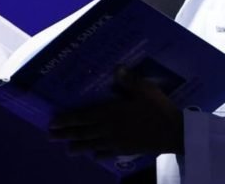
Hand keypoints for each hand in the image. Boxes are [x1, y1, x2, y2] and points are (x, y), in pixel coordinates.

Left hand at [48, 65, 183, 157]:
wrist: (174, 133)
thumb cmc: (159, 109)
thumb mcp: (146, 90)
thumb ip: (129, 80)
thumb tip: (116, 67)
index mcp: (111, 112)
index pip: (83, 116)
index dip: (67, 120)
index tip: (52, 122)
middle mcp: (109, 128)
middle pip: (83, 132)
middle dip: (66, 133)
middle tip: (50, 136)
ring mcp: (116, 142)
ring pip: (91, 144)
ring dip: (78, 146)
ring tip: (66, 149)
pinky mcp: (125, 150)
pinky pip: (107, 152)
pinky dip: (98, 153)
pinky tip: (94, 155)